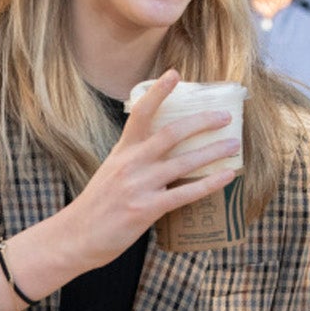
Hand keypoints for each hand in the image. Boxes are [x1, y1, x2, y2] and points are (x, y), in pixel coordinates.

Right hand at [51, 73, 237, 272]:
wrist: (76, 236)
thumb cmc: (97, 205)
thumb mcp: (111, 171)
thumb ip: (134, 158)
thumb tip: (164, 150)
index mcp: (122, 151)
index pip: (141, 113)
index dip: (158, 92)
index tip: (175, 74)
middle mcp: (131, 163)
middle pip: (171, 133)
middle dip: (201, 122)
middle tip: (225, 116)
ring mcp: (139, 185)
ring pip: (184, 162)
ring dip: (213, 151)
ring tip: (234, 144)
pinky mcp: (147, 209)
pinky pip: (185, 193)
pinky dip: (210, 183)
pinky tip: (227, 176)